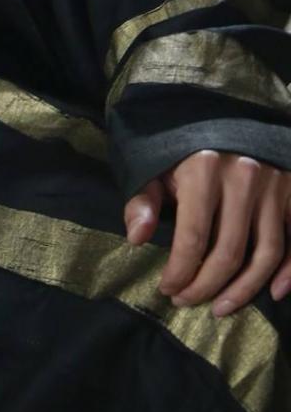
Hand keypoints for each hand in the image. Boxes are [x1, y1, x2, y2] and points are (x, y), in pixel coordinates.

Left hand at [123, 150, 290, 315]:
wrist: (224, 105)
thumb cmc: (184, 139)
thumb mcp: (157, 160)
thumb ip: (145, 198)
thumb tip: (137, 238)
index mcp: (203, 169)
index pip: (192, 239)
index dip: (179, 272)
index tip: (167, 289)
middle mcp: (243, 177)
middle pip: (229, 252)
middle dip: (206, 287)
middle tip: (188, 302)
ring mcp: (274, 184)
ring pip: (265, 254)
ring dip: (244, 289)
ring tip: (222, 307)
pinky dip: (289, 272)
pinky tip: (273, 293)